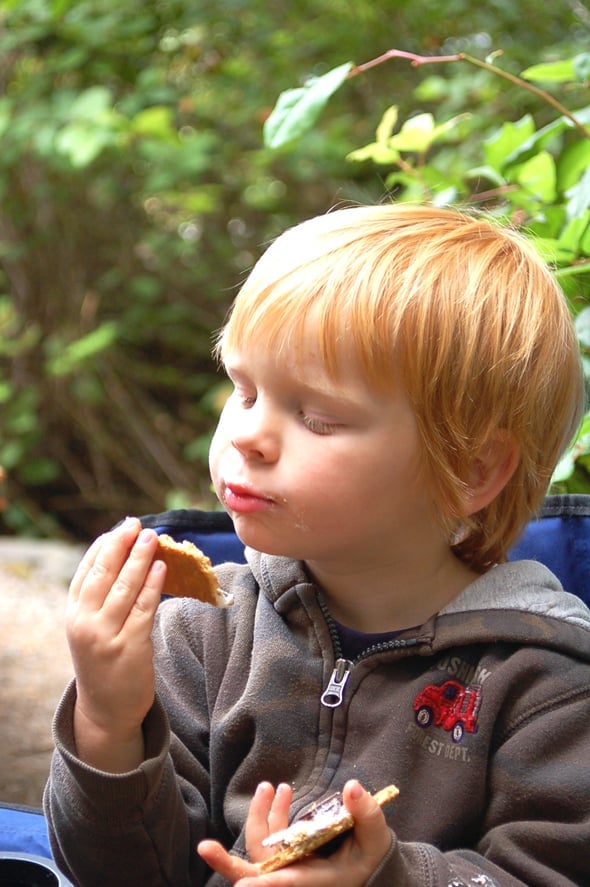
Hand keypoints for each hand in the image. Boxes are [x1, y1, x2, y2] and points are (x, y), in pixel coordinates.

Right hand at [66, 517, 165, 771]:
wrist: (107, 710)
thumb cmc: (104, 661)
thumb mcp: (91, 628)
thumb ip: (101, 598)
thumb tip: (125, 556)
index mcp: (73, 614)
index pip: (86, 571)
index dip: (104, 546)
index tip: (120, 528)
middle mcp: (84, 623)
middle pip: (102, 574)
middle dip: (120, 545)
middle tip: (136, 524)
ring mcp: (105, 636)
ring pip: (124, 588)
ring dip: (139, 558)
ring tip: (152, 537)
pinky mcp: (129, 647)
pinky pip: (143, 609)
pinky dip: (152, 585)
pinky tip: (161, 567)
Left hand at [198, 780, 392, 885]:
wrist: (372, 871)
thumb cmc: (374, 858)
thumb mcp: (376, 838)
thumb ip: (367, 814)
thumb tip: (353, 787)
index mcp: (318, 882)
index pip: (286, 883)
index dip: (264, 885)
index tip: (243, 883)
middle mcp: (297, 879)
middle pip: (255, 876)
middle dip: (228, 864)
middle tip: (204, 847)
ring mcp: (289, 868)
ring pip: (260, 850)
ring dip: (259, 818)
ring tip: (271, 786)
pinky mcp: (287, 857)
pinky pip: (270, 841)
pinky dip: (270, 818)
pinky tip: (280, 793)